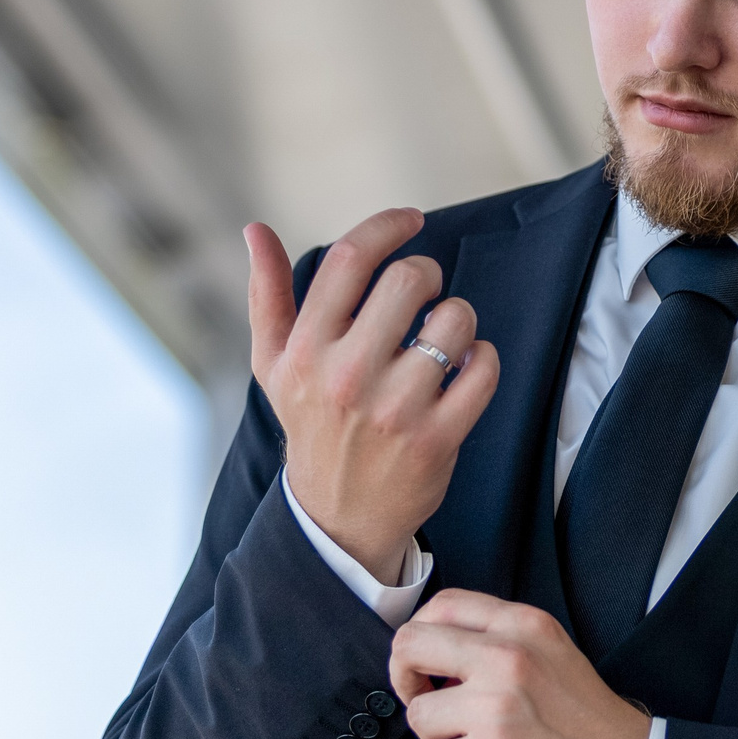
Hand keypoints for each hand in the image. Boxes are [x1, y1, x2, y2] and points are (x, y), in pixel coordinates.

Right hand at [246, 212, 500, 581]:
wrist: (337, 517)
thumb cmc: (312, 425)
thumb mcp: (274, 364)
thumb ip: (267, 295)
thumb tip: (254, 230)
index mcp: (305, 350)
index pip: (350, 259)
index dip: (387, 226)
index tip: (411, 221)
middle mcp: (347, 376)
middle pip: (410, 279)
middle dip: (427, 277)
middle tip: (423, 298)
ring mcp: (395, 408)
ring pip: (455, 319)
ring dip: (458, 320)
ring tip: (442, 339)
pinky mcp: (437, 437)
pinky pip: (483, 368)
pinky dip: (483, 359)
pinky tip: (464, 370)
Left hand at [391, 590, 651, 738]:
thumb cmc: (591, 727)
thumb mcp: (553, 657)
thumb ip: (500, 643)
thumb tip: (435, 654)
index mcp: (526, 625)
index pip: (442, 605)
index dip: (421, 639)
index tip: (430, 668)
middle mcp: (509, 654)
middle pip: (410, 645)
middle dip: (405, 680)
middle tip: (431, 705)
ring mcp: (499, 703)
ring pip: (419, 714)